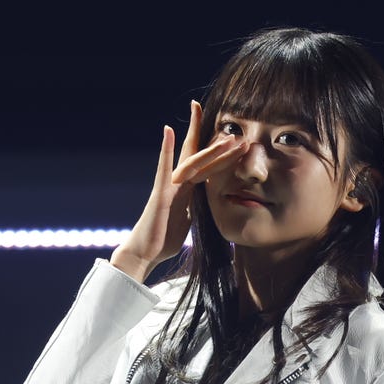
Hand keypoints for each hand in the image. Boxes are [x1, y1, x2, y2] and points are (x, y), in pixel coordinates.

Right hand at [109, 101, 248, 281]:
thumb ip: (196, 206)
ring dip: (210, 150)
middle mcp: (179, 183)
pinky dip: (166, 150)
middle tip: (237, 131)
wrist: (145, 252)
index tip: (236, 142)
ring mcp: (170, 186)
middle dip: (219, 144)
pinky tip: (168, 131)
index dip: (221, 154)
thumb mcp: (188, 220)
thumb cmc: (164, 238)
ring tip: (228, 139)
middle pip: (201, 158)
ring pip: (193, 163)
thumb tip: (208, 202)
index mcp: (188, 190)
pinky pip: (164, 169)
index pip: (207, 167)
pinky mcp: (160, 194)